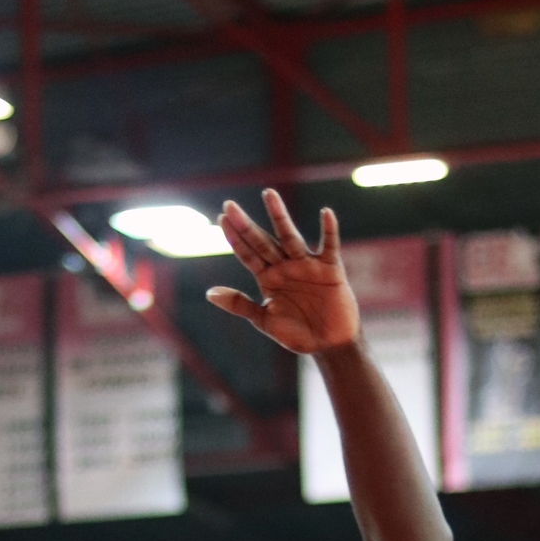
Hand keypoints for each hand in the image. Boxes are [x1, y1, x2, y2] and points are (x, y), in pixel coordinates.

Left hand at [206, 191, 360, 355]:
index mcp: (268, 278)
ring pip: (290, 237)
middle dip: (246, 225)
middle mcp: (285, 267)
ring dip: (279, 216)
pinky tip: (326, 213)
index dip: (234, 238)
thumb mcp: (264, 320)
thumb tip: (209, 294)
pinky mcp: (330, 269)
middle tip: (229, 204)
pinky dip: (329, 231)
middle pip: (263, 242)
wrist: (329, 346)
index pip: (247, 254)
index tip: (220, 219)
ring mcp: (307, 266)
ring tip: (268, 194)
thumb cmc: (297, 334)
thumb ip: (240, 304)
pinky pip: (329, 246)